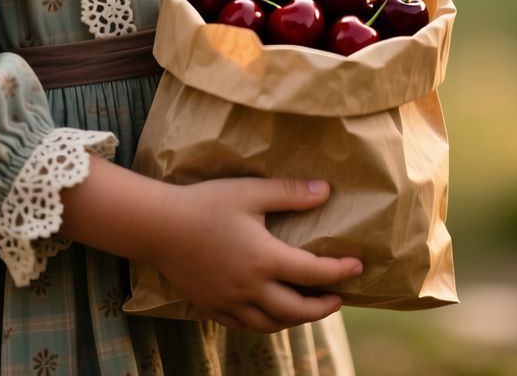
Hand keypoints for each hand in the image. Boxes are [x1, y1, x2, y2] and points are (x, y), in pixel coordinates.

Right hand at [59, 161, 362, 332]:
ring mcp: (228, 302)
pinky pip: (244, 325)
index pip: (313, 273)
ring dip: (296, 319)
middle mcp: (249, 288)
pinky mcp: (210, 307)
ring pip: (270, 324)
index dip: (340, 272)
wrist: (158, 226)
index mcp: (264, 260)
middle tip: (339, 298)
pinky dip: (265, 322)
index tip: (358, 267)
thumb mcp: (252, 191)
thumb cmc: (206, 204)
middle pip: (296, 311)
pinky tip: (271, 312)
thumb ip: (291, 193)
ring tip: (310, 308)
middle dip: (322, 307)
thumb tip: (326, 191)